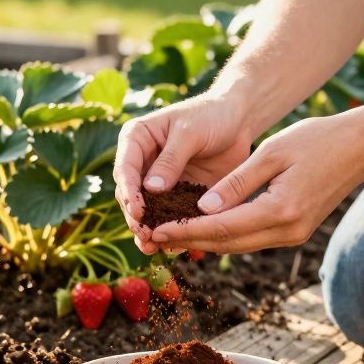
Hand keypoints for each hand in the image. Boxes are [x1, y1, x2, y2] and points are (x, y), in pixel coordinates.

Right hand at [113, 94, 254, 253]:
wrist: (238, 120)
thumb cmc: (211, 115)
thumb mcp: (190, 132)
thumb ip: (171, 159)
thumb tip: (151, 189)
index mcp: (136, 140)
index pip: (125, 169)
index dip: (129, 192)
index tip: (137, 211)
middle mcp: (143, 163)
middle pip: (131, 195)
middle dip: (136, 217)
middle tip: (144, 235)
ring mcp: (159, 182)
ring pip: (148, 211)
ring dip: (148, 230)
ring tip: (150, 248)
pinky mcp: (178, 196)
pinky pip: (170, 217)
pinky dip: (171, 232)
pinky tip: (172, 247)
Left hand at [149, 111, 363, 253]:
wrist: (361, 148)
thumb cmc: (317, 140)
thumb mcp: (271, 153)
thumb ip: (236, 183)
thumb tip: (202, 209)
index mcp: (280, 210)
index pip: (222, 227)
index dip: (187, 230)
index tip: (157, 229)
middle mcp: (287, 231)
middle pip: (228, 243)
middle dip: (189, 241)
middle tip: (153, 238)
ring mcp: (293, 235)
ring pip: (239, 244)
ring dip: (205, 241)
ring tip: (171, 234)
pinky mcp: (295, 231)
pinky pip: (252, 238)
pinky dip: (226, 234)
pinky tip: (204, 227)